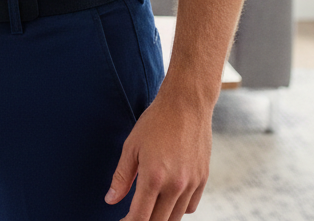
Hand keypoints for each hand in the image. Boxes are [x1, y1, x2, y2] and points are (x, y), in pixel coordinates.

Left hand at [105, 88, 211, 219]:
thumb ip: (121, 177)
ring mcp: (192, 184)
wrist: (186, 104)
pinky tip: (167, 198)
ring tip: (149, 208)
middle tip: (133, 215)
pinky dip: (178, 209)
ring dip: (161, 217)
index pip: (140, 217)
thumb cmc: (155, 122)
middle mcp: (175, 185)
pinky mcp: (203, 179)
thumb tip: (110, 200)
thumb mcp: (131, 146)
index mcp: (154, 177)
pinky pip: (190, 206)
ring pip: (176, 218)